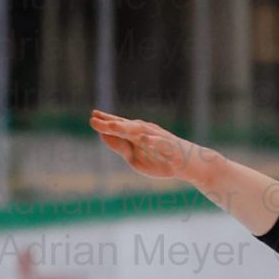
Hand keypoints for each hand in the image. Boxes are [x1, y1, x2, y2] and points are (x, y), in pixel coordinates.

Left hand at [90, 108, 204, 182]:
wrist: (187, 162)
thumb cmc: (159, 158)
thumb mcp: (134, 156)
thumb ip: (120, 146)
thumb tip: (103, 136)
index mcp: (135, 133)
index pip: (118, 125)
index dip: (105, 120)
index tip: (92, 115)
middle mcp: (145, 131)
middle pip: (125, 126)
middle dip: (111, 123)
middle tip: (94, 118)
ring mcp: (157, 137)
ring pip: (140, 131)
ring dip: (126, 127)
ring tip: (112, 125)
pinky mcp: (169, 146)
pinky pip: (160, 143)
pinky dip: (152, 141)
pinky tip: (143, 139)